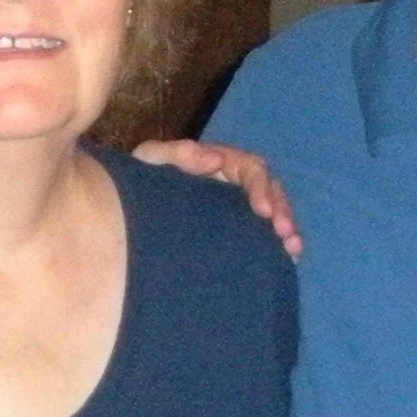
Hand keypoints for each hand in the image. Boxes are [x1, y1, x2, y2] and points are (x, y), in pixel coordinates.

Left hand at [132, 139, 302, 259]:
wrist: (123, 215)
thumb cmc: (140, 183)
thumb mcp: (152, 160)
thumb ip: (179, 154)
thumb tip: (217, 160)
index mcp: (221, 165)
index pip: (252, 169)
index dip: (262, 187)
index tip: (264, 211)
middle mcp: (235, 186)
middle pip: (270, 193)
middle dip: (282, 212)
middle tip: (285, 235)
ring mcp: (236, 211)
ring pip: (272, 215)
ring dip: (286, 230)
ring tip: (293, 249)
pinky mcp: (235, 235)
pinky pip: (262, 238)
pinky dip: (277, 248)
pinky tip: (286, 262)